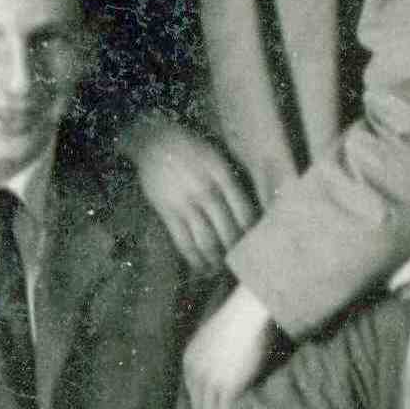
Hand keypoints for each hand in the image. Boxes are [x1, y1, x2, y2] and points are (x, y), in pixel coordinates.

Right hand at [130, 115, 255, 276]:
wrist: (152, 139)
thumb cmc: (190, 147)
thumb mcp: (217, 155)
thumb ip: (233, 180)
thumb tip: (252, 209)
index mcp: (222, 175)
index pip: (244, 212)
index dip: (252, 233)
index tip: (257, 244)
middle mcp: (206, 191)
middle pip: (229, 231)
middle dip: (236, 251)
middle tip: (242, 263)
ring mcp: (186, 203)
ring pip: (207, 241)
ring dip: (216, 260)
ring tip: (222, 269)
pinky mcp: (167, 212)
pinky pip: (183, 242)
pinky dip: (194, 259)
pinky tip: (201, 267)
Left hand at [181, 287, 279, 408]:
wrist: (248, 312)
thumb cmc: (239, 320)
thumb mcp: (213, 338)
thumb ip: (210, 357)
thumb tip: (222, 371)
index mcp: (189, 361)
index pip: (192, 393)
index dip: (206, 403)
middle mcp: (195, 373)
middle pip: (198, 407)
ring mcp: (210, 381)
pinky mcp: (228, 386)